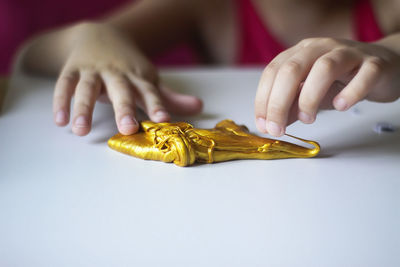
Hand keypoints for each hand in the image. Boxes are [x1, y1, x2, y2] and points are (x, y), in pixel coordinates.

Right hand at [53, 23, 201, 135]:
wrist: (98, 34)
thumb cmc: (128, 66)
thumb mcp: (149, 79)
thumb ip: (169, 97)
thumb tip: (199, 108)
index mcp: (138, 77)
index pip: (149, 92)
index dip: (158, 105)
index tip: (164, 120)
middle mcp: (116, 73)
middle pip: (120, 90)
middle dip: (124, 108)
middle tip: (126, 128)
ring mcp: (93, 71)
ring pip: (87, 88)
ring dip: (83, 109)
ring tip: (80, 131)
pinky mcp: (73, 70)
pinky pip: (64, 85)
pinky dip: (61, 101)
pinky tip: (59, 121)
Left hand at [255, 37, 399, 135]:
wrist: (384, 66)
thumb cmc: (342, 80)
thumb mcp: (310, 94)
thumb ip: (290, 107)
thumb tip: (269, 125)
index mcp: (300, 52)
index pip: (273, 72)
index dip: (263, 100)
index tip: (263, 125)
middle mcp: (321, 48)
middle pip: (292, 70)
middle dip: (278, 103)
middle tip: (277, 129)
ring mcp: (349, 53)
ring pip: (324, 68)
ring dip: (309, 97)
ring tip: (308, 119)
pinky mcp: (374, 64)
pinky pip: (364, 75)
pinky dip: (350, 93)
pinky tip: (341, 107)